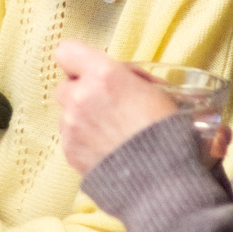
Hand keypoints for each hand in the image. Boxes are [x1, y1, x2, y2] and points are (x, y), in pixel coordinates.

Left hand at [55, 39, 179, 175]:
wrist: (161, 180)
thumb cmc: (166, 132)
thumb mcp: (156, 91)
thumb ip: (128, 79)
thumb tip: (120, 76)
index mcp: (103, 75)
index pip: (66, 51)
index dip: (78, 61)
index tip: (91, 71)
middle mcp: (80, 97)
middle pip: (65, 85)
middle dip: (82, 93)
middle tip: (106, 106)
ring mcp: (71, 126)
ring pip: (67, 113)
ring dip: (82, 118)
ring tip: (110, 133)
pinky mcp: (69, 151)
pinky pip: (70, 137)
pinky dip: (83, 141)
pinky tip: (106, 149)